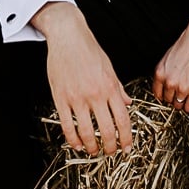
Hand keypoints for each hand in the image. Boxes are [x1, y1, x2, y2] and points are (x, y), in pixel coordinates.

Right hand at [32, 2, 132, 155]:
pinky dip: (73, 139)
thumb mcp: (109, 67)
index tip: (126, 148)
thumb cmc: (89, 49)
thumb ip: (118, 88)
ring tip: (94, 151)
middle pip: (107, 130)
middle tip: (110, 153)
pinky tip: (76, 144)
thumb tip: (128, 103)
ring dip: (92, 147)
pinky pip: (67, 125)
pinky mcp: (61, 98)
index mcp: (110, 86)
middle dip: (110, 147)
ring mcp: (77, 97)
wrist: (68, 35)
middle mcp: (96, 94)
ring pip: (87, 132)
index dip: (126, 138)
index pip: (123, 120)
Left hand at [153, 18, 188, 113]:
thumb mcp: (166, 58)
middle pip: (168, 99)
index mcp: (160, 73)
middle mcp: (169, 82)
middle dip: (172, 97)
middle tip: (177, 93)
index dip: (162, 95)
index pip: (157, 93)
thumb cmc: (185, 46)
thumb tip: (164, 85)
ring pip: (178, 105)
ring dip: (181, 102)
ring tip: (184, 97)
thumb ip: (164, 73)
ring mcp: (182, 88)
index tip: (166, 96)